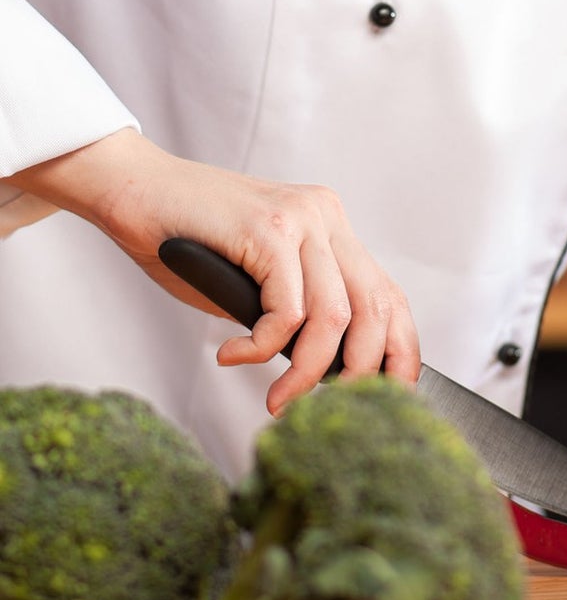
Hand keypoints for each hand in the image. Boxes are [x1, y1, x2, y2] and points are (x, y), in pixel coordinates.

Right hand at [4, 128, 419, 412]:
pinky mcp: (269, 229)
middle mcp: (326, 217)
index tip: (392, 394)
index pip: (388, 294)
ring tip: (276, 400)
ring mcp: (302, 219)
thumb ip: (295, 310)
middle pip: (376, 307)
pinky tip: (230, 354)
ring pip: (334, 315)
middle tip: (327, 411)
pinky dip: (261, 347)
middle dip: (362, 371)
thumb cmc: (186, 241)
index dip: (400, 350)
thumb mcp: (256, 279)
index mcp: (331, 228)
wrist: (133, 189)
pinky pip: (287, 309)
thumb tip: (329, 371)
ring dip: (307, 372)